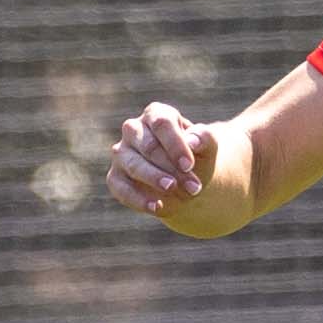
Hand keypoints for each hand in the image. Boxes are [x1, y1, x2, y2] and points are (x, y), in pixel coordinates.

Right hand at [105, 102, 220, 220]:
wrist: (185, 183)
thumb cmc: (195, 158)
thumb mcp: (207, 147)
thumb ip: (204, 138)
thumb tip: (192, 141)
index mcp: (156, 115)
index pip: (161, 124)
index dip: (175, 144)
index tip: (188, 165)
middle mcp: (134, 130)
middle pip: (148, 146)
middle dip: (171, 168)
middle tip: (192, 186)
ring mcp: (121, 153)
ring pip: (133, 165)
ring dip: (155, 180)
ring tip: (174, 190)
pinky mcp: (115, 178)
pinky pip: (122, 188)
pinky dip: (139, 200)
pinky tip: (157, 207)